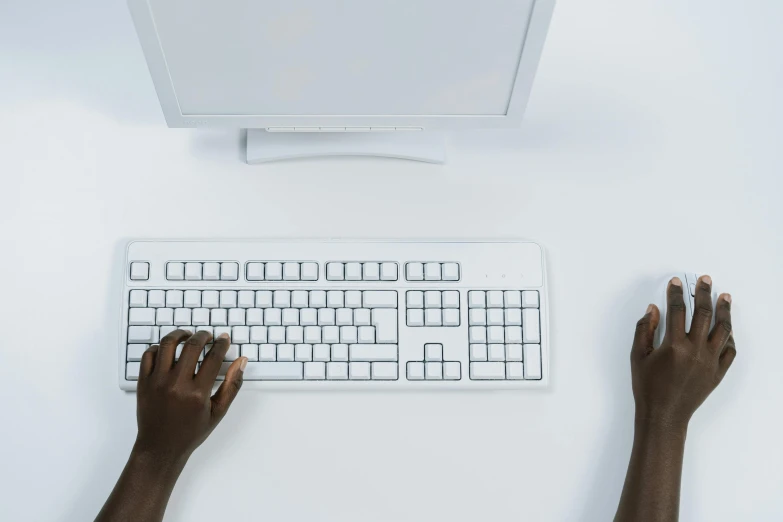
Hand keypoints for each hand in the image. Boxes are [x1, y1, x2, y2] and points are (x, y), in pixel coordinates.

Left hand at [134, 330, 246, 461]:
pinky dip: (159, 348)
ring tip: (187, 335)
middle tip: (207, 335)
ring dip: (179, 335)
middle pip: (191, 346)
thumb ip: (232, 385)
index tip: (223, 339)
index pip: (213, 358)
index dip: (221, 344)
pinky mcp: (143, 383)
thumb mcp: (218, 412)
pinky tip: (168, 350)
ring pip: (167, 345)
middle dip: (203, 335)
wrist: (160, 448)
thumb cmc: (191, 432)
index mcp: (198, 393)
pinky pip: (149, 355)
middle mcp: (176, 384)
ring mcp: (157, 382)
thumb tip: (242, 362)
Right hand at [631, 276, 736, 429]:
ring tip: (724, 297)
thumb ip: (644, 329)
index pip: (677, 310)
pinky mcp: (717, 373)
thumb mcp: (638, 356)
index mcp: (674, 345)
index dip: (676, 293)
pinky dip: (730, 338)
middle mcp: (695, 350)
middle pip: (703, 314)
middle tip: (705, 280)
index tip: (677, 282)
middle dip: (704, 293)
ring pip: (723, 330)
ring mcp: (710, 362)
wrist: (664, 415)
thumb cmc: (647, 387)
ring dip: (724, 311)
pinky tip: (728, 329)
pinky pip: (729, 351)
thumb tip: (653, 309)